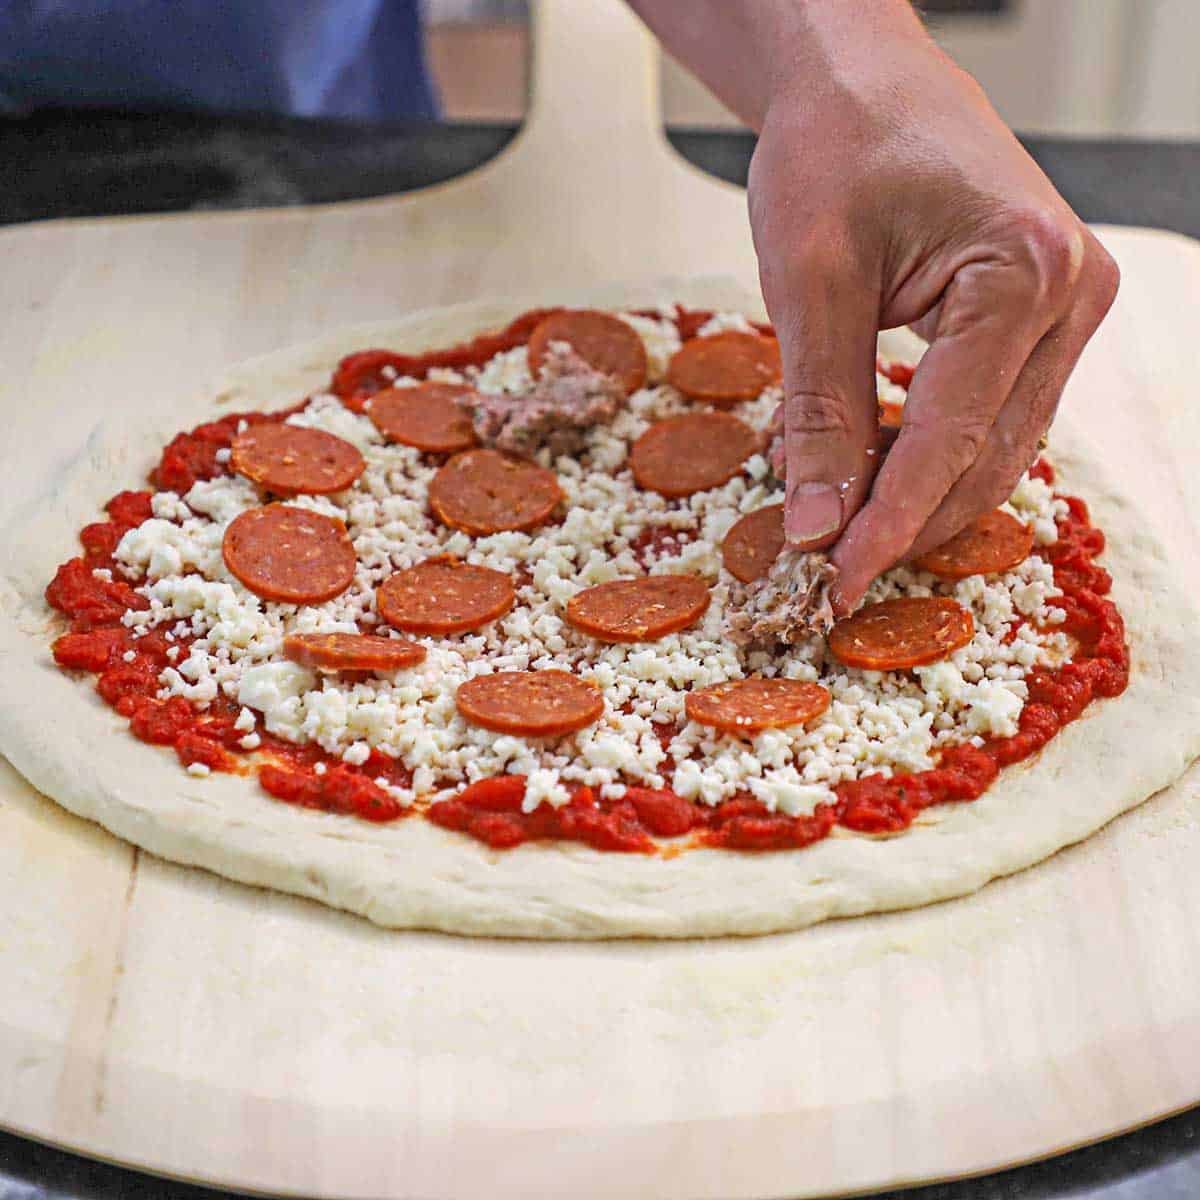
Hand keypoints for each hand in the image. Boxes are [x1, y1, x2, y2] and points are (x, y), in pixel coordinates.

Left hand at [746, 8, 1118, 610]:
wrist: (860, 77)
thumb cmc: (835, 148)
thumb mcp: (810, 281)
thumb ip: (819, 412)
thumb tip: (815, 526)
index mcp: (1024, 273)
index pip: (953, 435)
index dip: (889, 520)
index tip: (836, 583)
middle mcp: (1070, 295)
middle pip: (988, 454)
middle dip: (908, 521)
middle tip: (831, 573)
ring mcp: (1065, 308)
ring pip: (996, 445)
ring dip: (920, 497)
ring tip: (841, 533)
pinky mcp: (1037, 318)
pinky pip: (991, 413)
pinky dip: (931, 455)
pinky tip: (871, 478)